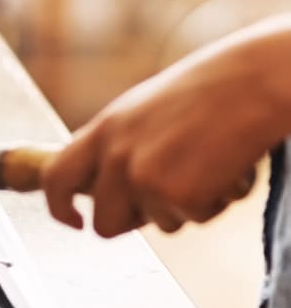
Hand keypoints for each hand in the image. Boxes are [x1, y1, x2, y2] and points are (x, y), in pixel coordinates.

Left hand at [42, 17, 290, 236]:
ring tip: (206, 164)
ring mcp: (143, 178)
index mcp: (102, 130)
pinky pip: (193, 220)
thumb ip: (117, 147)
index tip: (73, 221)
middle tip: (169, 196)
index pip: (55, 178)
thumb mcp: (140, 112)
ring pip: (157, 225)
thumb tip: (103, 187)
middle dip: (135, 222)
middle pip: (104, 223)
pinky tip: (226, 168)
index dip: (58, 207)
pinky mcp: (177, 196)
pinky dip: (215, 203)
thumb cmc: (207, 92)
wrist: (252, 82)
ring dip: (184, 206)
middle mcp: (115, 156)